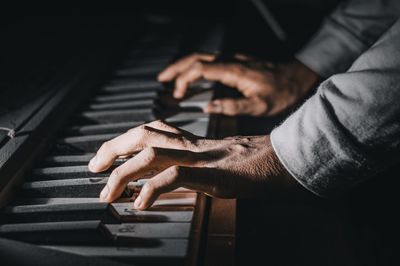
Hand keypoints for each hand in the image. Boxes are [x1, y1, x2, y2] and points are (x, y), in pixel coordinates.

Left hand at [88, 120, 295, 209]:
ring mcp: (200, 157)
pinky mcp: (212, 173)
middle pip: (142, 135)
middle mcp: (190, 144)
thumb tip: (160, 181)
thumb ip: (187, 167)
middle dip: (112, 149)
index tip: (103, 159)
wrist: (280, 161)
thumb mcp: (212, 163)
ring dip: (124, 174)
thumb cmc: (250, 164)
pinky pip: (176, 177)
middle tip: (93, 168)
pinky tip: (141, 204)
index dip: (121, 142)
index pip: (147, 132)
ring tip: (108, 194)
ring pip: (152, 154)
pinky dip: (154, 189)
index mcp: (189, 141)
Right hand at [157, 53, 318, 115]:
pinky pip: (210, 60)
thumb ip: (233, 106)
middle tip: (161, 80)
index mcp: (233, 70)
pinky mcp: (236, 61)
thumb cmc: (282, 92)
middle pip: (196, 58)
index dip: (185, 80)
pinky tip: (192, 76)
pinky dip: (195, 67)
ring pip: (202, 57)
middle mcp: (231, 60)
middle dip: (176, 68)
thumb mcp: (260, 106)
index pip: (200, 69)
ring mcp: (233, 59)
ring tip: (169, 78)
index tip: (177, 95)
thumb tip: (208, 108)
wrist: (298, 77)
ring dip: (184, 66)